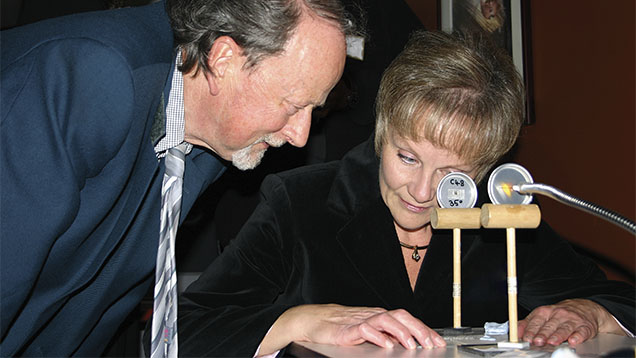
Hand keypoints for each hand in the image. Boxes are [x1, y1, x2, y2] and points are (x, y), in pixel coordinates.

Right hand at [259, 304, 444, 354]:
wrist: (314, 321)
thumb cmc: (341, 327)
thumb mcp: (369, 332)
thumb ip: (386, 336)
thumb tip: (407, 344)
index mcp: (381, 316)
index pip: (407, 319)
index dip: (424, 329)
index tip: (438, 341)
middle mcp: (374, 315)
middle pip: (401, 316)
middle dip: (419, 329)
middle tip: (432, 343)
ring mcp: (361, 321)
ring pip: (387, 319)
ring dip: (402, 332)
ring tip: (412, 345)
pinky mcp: (348, 330)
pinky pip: (365, 329)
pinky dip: (377, 336)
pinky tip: (386, 344)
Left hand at [518, 298, 621, 345]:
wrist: (583, 308)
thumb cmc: (558, 315)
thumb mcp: (541, 316)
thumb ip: (527, 324)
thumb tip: (514, 332)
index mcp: (545, 312)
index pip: (536, 321)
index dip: (530, 330)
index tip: (526, 338)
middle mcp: (558, 314)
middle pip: (549, 326)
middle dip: (542, 334)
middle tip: (537, 341)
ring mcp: (572, 320)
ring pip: (564, 328)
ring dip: (558, 335)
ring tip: (552, 342)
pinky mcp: (585, 327)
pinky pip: (581, 332)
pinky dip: (577, 337)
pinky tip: (573, 341)